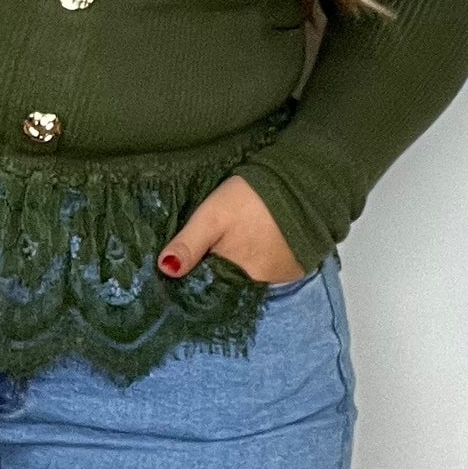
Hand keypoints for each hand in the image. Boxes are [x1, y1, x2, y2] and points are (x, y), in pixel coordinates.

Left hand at [158, 174, 304, 287]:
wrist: (302, 184)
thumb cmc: (252, 198)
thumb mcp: (212, 216)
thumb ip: (189, 245)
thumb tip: (165, 271)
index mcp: (233, 273)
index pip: (206, 283)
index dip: (196, 272)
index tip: (188, 260)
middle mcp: (257, 284)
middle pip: (228, 282)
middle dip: (218, 269)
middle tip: (215, 244)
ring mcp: (279, 278)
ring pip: (248, 277)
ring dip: (240, 265)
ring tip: (238, 241)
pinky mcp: (294, 269)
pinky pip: (271, 271)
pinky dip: (262, 261)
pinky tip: (257, 243)